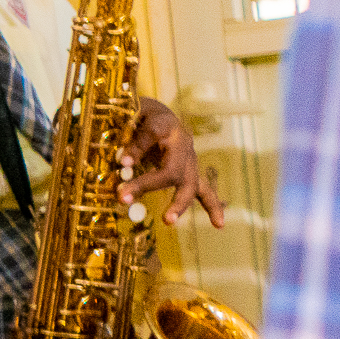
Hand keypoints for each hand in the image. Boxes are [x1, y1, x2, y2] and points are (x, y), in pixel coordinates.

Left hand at [123, 98, 224, 226]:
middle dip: (148, 184)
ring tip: (168, 219)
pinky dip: (212, 207)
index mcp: (167, 125)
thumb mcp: (133, 114)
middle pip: (171, 169)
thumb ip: (130, 135)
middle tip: (123, 196)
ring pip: (189, 184)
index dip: (136, 148)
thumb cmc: (143, 114)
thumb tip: (125, 163)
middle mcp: (183, 145)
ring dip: (177, 203)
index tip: (121, 162)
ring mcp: (190, 161)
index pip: (151, 135)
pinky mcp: (192, 173)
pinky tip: (219, 224)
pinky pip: (205, 192)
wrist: (162, 115)